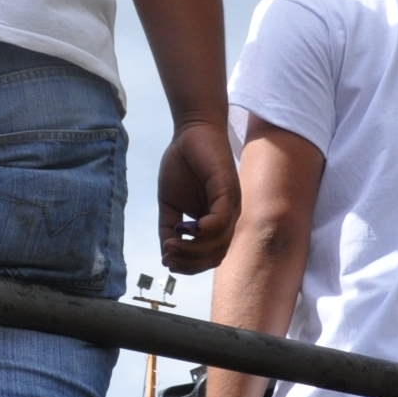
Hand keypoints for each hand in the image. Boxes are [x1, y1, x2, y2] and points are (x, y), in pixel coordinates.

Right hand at [158, 118, 238, 273]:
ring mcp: (231, 204)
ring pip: (219, 242)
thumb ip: (169, 228)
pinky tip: (187, 229)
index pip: (210, 257)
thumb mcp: (170, 203)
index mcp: (217, 222)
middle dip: (190, 262)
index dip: (190, 266)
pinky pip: (221, 219)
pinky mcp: (228, 189)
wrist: (192, 130)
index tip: (168, 261)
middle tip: (168, 256)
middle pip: (216, 255)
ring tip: (172, 245)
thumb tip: (166, 255)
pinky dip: (205, 231)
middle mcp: (229, 217)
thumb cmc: (183, 164)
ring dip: (194, 250)